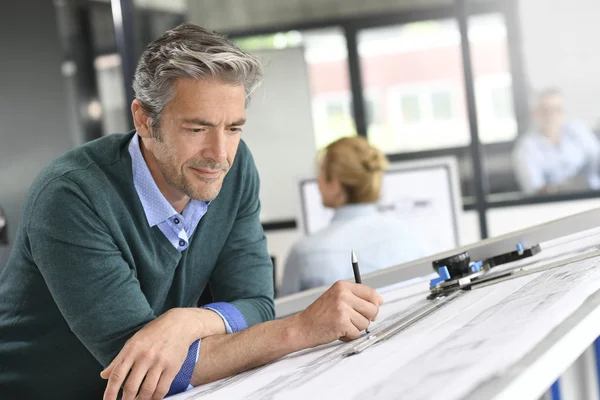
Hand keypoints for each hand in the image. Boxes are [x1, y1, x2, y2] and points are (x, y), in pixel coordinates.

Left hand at [101, 308, 218, 399]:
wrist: (179, 324)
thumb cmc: (155, 332)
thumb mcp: (133, 341)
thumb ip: (118, 360)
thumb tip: (104, 375)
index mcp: (132, 349)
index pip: (117, 375)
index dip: (110, 392)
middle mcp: (145, 356)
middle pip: (131, 386)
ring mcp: (159, 362)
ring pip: (147, 391)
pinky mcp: (172, 367)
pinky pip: (162, 389)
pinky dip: (155, 398)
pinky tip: (152, 398)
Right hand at [293, 280, 382, 347]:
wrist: (302, 327)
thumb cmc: (319, 315)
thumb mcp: (336, 298)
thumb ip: (355, 297)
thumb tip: (379, 301)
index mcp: (342, 286)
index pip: (371, 293)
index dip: (375, 304)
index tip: (371, 310)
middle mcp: (342, 294)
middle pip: (372, 309)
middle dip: (366, 318)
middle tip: (353, 321)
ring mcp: (342, 308)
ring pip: (365, 323)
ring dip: (355, 328)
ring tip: (341, 325)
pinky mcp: (341, 323)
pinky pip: (356, 333)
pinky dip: (348, 336)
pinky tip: (338, 332)